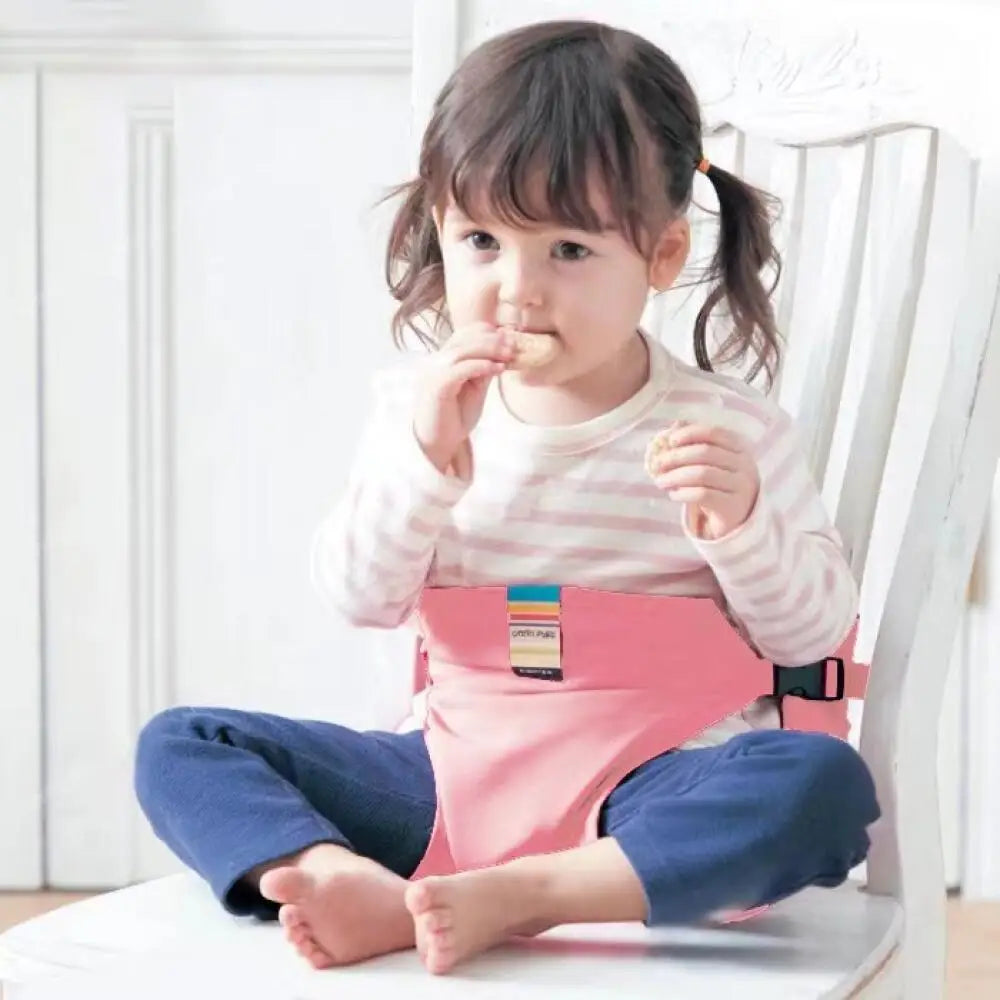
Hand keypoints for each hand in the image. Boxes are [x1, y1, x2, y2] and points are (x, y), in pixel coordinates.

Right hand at [413, 322, 512, 477]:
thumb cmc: (453, 419)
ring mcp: (433, 372)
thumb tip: (502, 355)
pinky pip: (460, 368)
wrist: (435, 444)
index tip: (510, 339)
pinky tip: (498, 369)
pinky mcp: (436, 386)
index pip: (464, 334)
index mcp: (443, 360)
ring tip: (510, 355)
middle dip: (493, 340)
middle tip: (515, 345)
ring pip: (462, 349)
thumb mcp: (474, 390)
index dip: (488, 333)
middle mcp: (435, 362)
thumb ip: (483, 372)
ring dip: (489, 349)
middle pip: (464, 338)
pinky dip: (481, 365)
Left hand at [646, 422, 759, 539]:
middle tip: (657, 464)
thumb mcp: (709, 463)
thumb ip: (694, 445)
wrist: (735, 517)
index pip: (714, 433)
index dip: (690, 434)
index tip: (670, 440)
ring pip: (702, 474)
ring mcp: (740, 485)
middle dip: (676, 457)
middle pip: (705, 453)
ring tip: (660, 482)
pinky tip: (674, 495)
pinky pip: (703, 495)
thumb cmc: (717, 484)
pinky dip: (683, 493)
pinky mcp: (732, 505)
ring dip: (675, 476)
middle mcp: (743, 464)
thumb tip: (671, 428)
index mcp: (738, 447)